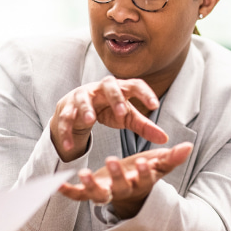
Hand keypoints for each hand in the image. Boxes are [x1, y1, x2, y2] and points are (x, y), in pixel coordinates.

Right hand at [50, 77, 167, 161]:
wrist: (80, 109)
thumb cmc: (109, 110)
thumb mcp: (127, 117)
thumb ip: (144, 126)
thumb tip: (165, 139)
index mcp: (121, 88)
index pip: (135, 84)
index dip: (145, 93)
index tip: (155, 105)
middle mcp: (101, 88)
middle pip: (109, 84)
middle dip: (115, 97)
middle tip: (122, 113)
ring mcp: (82, 95)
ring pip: (83, 98)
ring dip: (85, 109)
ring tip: (90, 121)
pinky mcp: (66, 107)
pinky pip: (65, 118)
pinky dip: (66, 132)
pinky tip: (68, 146)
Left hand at [59, 142, 192, 218]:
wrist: (130, 192)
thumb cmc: (145, 173)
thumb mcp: (159, 164)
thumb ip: (172, 157)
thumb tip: (189, 145)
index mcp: (140, 182)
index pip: (144, 179)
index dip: (144, 172)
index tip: (144, 162)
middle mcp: (122, 190)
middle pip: (120, 187)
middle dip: (116, 175)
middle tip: (112, 160)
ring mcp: (106, 193)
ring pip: (98, 194)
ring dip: (90, 185)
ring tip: (83, 173)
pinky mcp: (91, 192)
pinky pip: (78, 196)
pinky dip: (68, 192)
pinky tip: (58, 185)